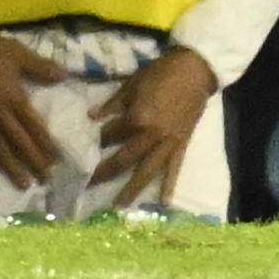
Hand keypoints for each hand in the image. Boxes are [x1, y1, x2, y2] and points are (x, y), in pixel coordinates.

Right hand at [0, 21, 68, 187]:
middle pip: (19, 143)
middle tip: (45, 181)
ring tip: (24, 185)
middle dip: (34, 163)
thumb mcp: (17, 53)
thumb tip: (67, 75)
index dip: (46, 145)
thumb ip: (41, 67)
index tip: (57, 161)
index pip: (34, 128)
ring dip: (12, 168)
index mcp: (14, 98)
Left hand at [90, 45, 216, 208]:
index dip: (98, 140)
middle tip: (88, 185)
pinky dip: (168, 185)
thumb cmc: (160, 74)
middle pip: (124, 159)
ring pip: (147, 171)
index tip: (84, 147)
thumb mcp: (131, 84)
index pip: (110, 134)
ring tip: (120, 205)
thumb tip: (92, 116)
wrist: (193, 73)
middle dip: (105, 172)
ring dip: (132, 188)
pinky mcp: (182, 146)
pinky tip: (163, 202)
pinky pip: (174, 169)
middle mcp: (151, 136)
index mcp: (137, 118)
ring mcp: (168, 144)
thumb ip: (112, 104)